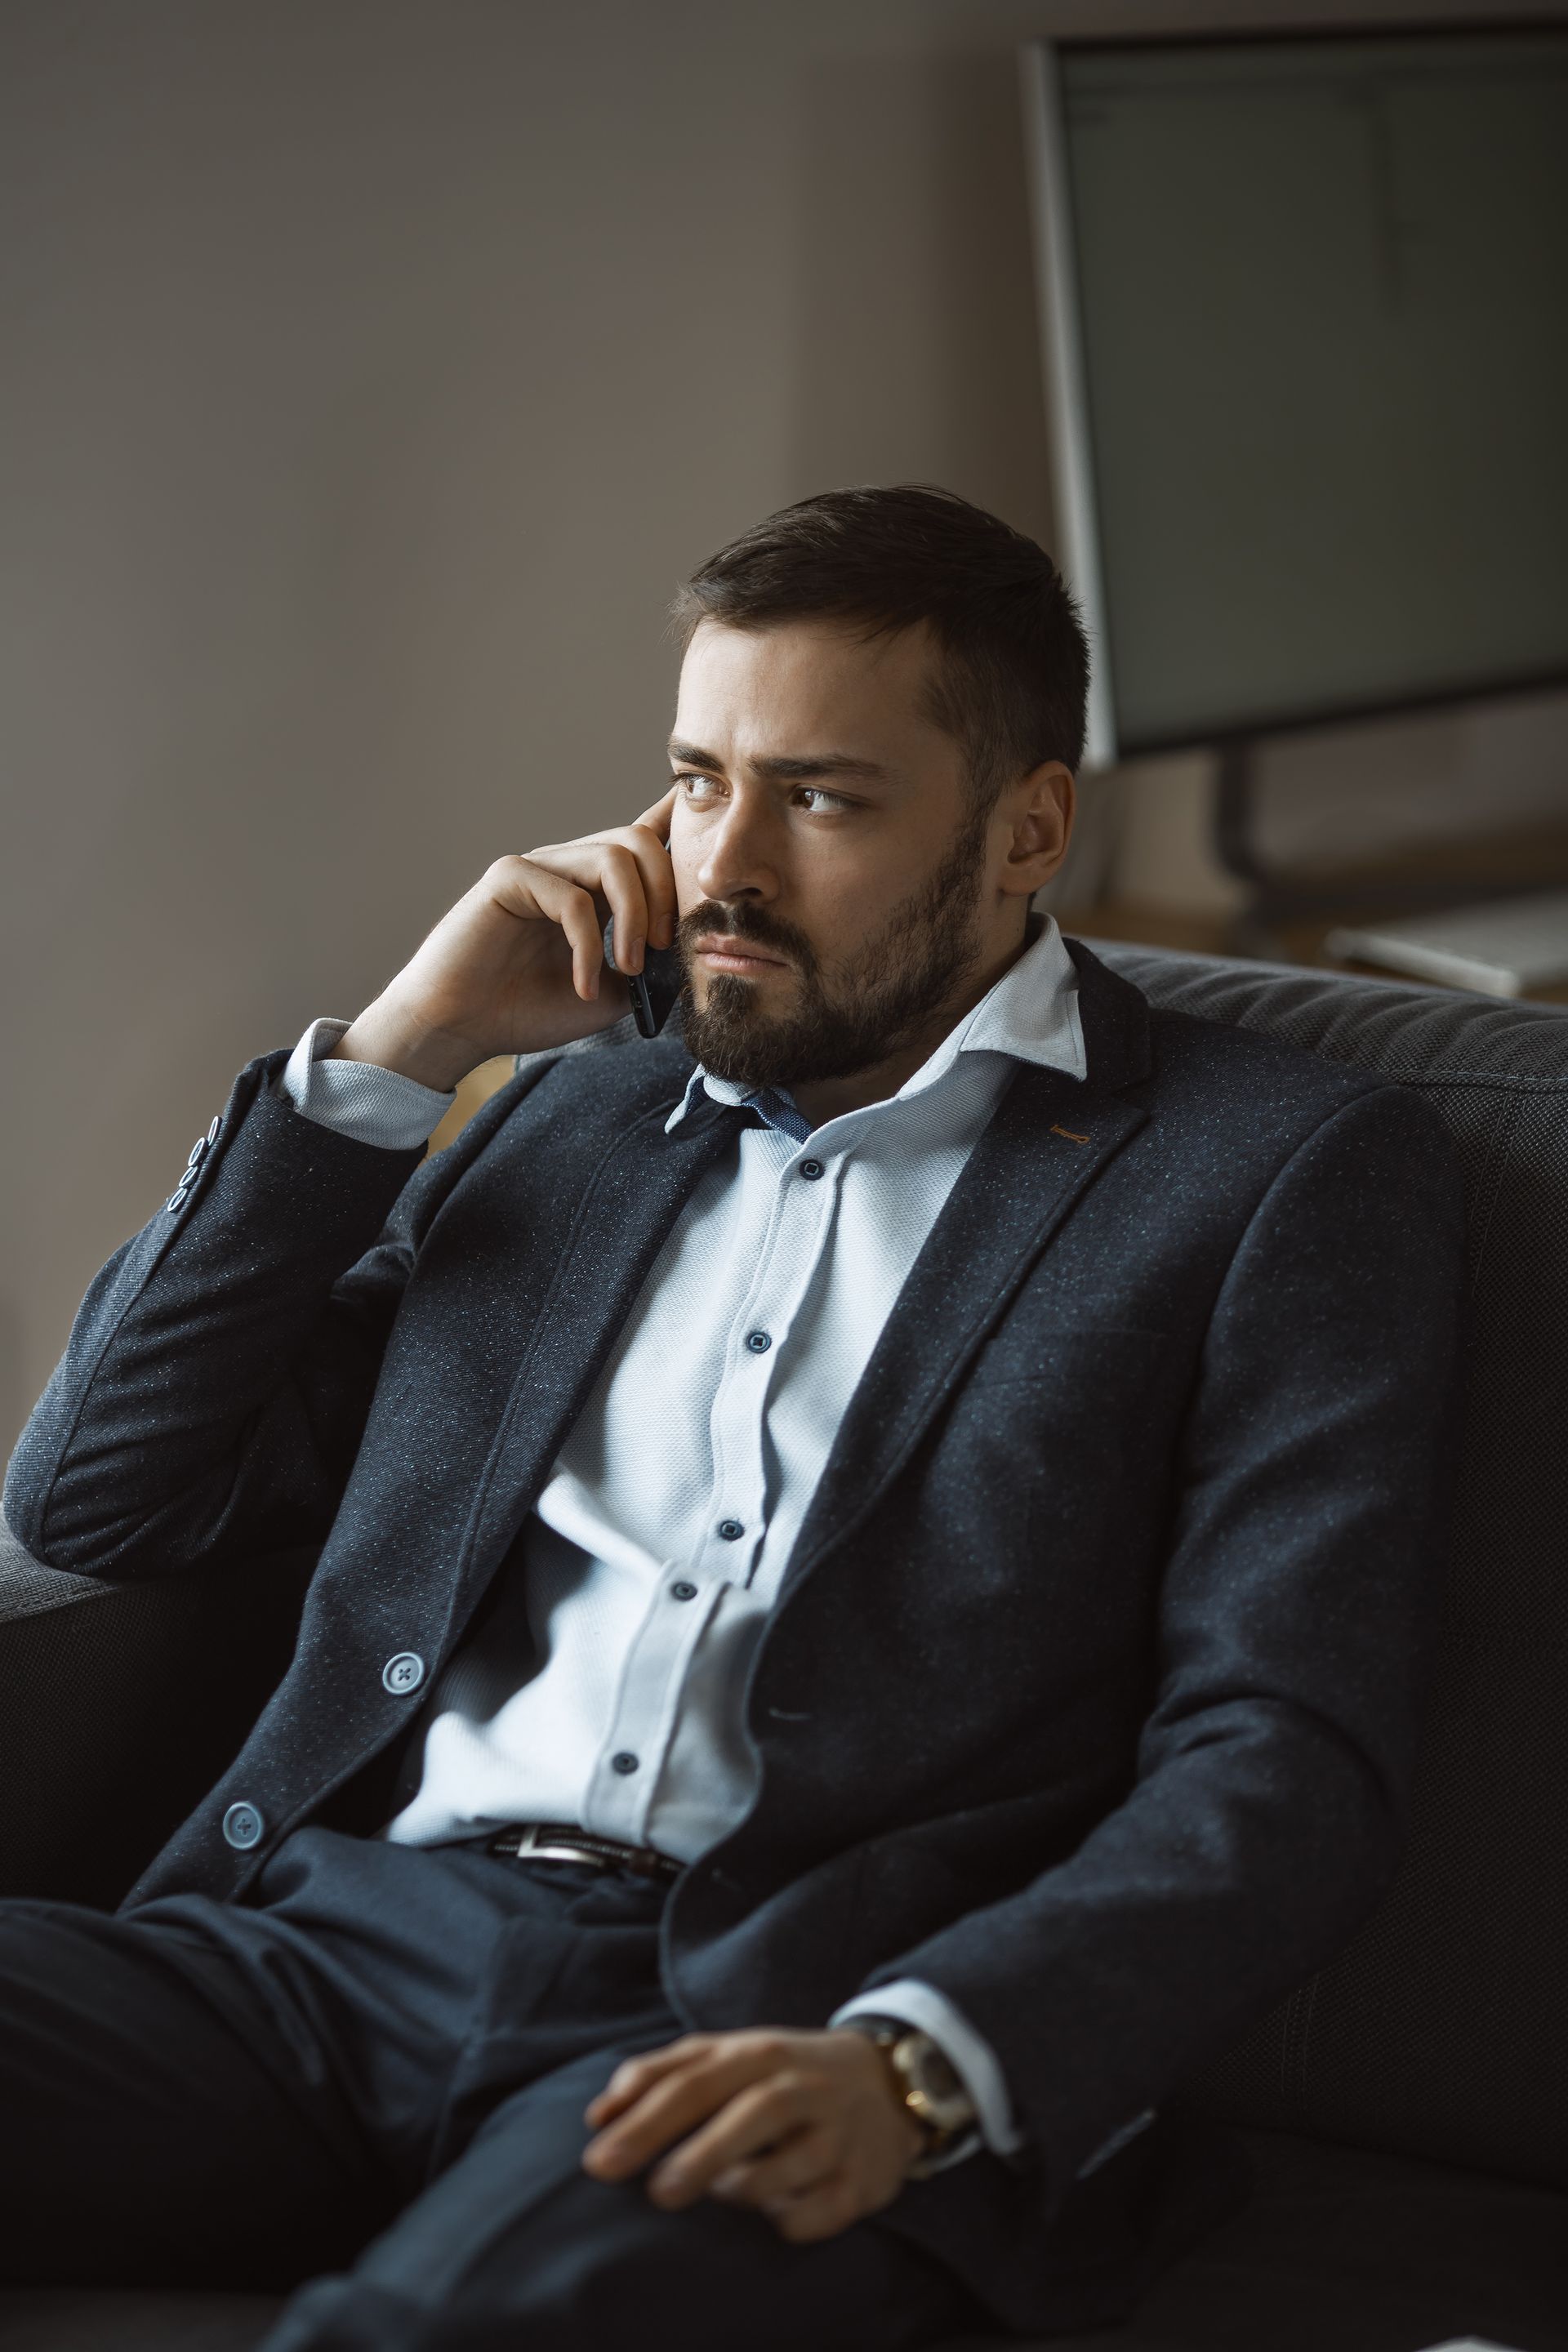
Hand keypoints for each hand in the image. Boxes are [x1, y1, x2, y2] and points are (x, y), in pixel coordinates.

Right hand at [332, 789, 679, 1090]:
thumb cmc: (527, 1010)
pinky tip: (584, 982)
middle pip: (640, 840)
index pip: (642, 841)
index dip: (677, 825)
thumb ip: (649, 967)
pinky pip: (570, 896)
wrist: (462, 1028)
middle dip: (667, 892)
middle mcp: (569, 866)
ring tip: (630, 966)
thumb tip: (693, 955)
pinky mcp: (510, 878)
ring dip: (635, 917)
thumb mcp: (612, 995)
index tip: (708, 834)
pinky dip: (588, 944)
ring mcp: (540, 866)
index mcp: (595, 887)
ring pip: (613, 857)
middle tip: (665, 948)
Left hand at [581, 2028, 924, 2243]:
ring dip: (742, 2190)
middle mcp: (803, 2087)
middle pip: (750, 2116)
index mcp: (760, 2052)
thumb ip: (659, 2074)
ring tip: (724, 2190)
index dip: (645, 2122)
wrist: (889, 2083)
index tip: (597, 2161)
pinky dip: (785, 2221)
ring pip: (783, 2170)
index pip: (695, 2081)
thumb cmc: (782, 2073)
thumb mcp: (727, 2054)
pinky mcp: (861, 2183)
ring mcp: (837, 2135)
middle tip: (656, 2193)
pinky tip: (776, 2208)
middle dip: (699, 2156)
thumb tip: (598, 2117)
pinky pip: (813, 2216)